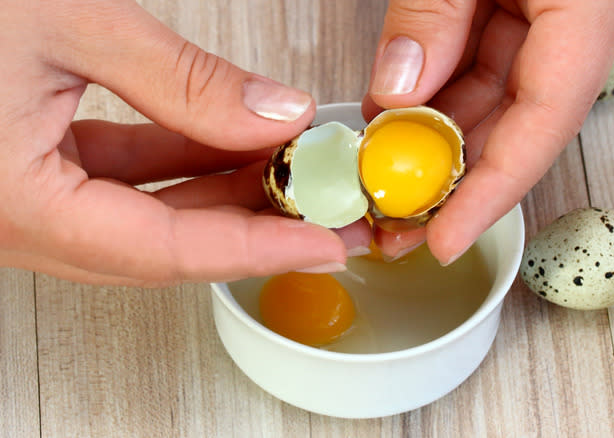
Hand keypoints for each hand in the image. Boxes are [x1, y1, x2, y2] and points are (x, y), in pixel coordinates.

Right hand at [0, 0, 368, 285]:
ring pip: (142, 217)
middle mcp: (10, 219)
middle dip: (250, 224)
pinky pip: (115, 180)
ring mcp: (16, 197)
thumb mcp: (65, 22)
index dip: (259, 249)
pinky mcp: (21, 167)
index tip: (326, 242)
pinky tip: (226, 138)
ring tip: (287, 166)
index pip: (167, 250)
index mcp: (13, 202)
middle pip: (161, 246)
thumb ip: (179, 79)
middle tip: (321, 206)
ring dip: (218, 191)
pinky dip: (176, 161)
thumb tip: (275, 114)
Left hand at [365, 0, 613, 263]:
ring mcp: (546, 15)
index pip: (544, 121)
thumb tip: (397, 90)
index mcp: (587, 6)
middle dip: (452, 177)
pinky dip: (433, 86)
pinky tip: (393, 108)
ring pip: (489, 95)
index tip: (444, 242)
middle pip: (514, 123)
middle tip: (395, 219)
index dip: (492, 193)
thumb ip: (432, 13)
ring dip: (434, 133)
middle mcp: (574, 24)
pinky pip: (476, 56)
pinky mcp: (518, 2)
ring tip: (379, 164)